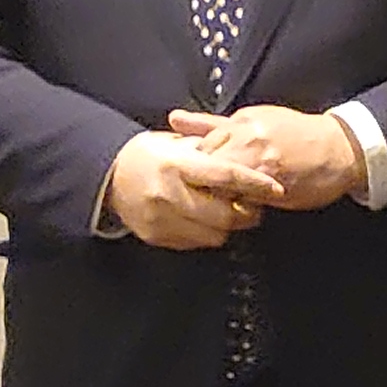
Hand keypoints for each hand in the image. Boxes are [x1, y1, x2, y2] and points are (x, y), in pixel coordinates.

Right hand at [107, 130, 284, 249]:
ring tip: (227, 210)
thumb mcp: (178, 143)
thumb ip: (212, 150)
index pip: (225, 176)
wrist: (110, 176)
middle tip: (253, 205)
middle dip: (247, 213)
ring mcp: (161, 219)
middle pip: (225, 215)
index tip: (276, 188)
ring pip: (215, 235)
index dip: (255, 184)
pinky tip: (204, 219)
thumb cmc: (150, 156)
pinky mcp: (157, 236)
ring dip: (228, 225)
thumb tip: (248, 157)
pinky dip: (207, 232)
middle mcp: (168, 194)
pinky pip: (196, 243)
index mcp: (177, 165)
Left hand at [171, 107, 365, 210]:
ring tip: (217, 206)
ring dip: (218, 196)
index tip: (188, 180)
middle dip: (200, 183)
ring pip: (222, 184)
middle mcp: (248, 137)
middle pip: (206, 166)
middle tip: (195, 197)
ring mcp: (261, 160)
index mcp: (240, 121)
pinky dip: (240, 205)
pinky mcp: (276, 183)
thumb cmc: (297, 135)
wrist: (342, 148)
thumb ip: (211, 124)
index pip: (199, 146)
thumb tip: (174, 120)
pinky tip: (241, 208)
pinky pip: (245, 199)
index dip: (192, 168)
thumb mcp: (253, 120)